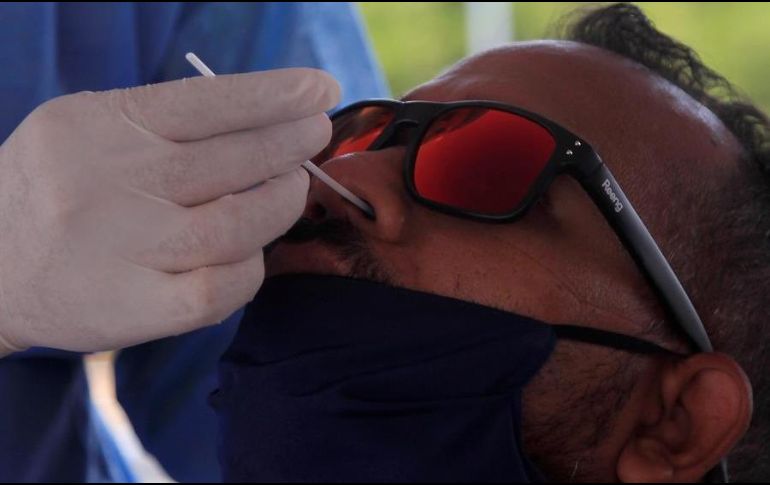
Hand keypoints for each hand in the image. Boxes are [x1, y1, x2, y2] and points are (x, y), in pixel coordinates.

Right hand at [0, 68, 338, 354]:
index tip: (320, 91)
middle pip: (231, 162)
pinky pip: (219, 289)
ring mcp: (121, 250)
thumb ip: (168, 123)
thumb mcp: (93, 128)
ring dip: (281, 204)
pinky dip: (253, 269)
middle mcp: (110, 184)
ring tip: (291, 186)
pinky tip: (256, 251)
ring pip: (236, 227)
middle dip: (290, 146)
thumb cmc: (64, 187)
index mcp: (101, 126)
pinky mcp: (131, 307)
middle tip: (314, 135)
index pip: (205, 103)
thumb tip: (272, 121)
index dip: (273, 95)